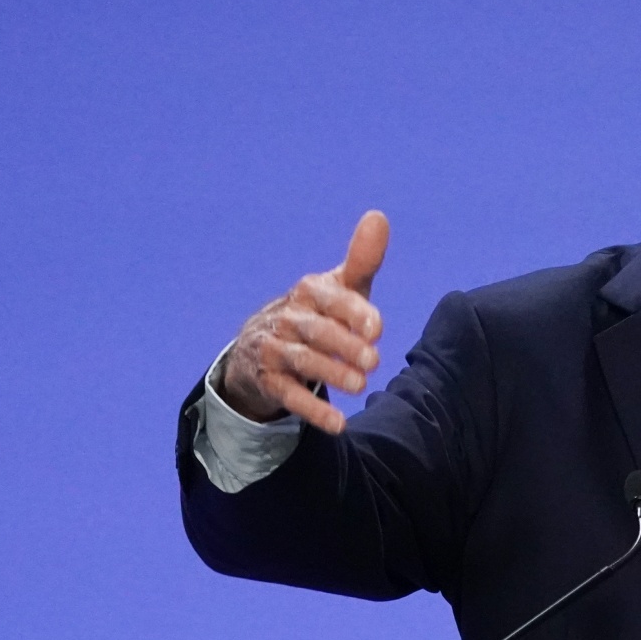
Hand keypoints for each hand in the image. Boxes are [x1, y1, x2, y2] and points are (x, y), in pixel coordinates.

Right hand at [220, 211, 388, 434]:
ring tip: (362, 386)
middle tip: (375, 361)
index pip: (330, 298)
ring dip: (331, 374)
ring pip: (303, 362)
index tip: (378, 329)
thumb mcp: (339, 289)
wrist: (261, 350)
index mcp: (308, 292)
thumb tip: (379, 216)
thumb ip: (362, 260)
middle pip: (317, 332)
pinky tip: (339, 424)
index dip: (353, 312)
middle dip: (344, 346)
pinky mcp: (268, 381)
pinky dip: (313, 410)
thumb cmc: (317, 315)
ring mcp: (274, 350)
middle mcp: (287, 318)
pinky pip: (289, 396)